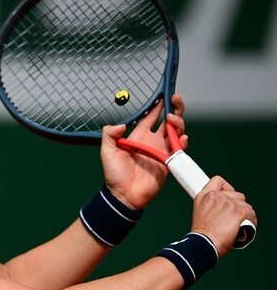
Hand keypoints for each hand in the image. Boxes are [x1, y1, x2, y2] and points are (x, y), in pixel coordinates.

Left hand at [100, 94, 187, 209]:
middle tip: (176, 99)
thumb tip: (120, 125)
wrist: (124, 195)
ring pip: (176, 132)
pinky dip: (182, 142)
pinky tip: (180, 137)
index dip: (158, 106)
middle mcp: (152, 142)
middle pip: (168, 121)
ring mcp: (162, 151)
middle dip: (175, 109)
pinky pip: (179, 150)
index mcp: (139, 137)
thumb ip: (109, 135)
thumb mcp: (107, 152)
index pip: (151, 117)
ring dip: (178, 123)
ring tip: (173, 119)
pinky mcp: (169, 163)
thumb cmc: (114, 175)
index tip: (164, 94)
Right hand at [191, 176, 256, 255]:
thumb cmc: (202, 236)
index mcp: (203, 196)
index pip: (218, 181)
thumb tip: (223, 208)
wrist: (204, 245)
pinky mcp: (237, 211)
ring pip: (245, 204)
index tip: (228, 197)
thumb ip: (211, 206)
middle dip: (237, 205)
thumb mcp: (201, 214)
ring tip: (237, 224)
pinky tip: (245, 226)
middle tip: (231, 217)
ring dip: (244, 214)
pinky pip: (251, 213)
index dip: (226, 188)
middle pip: (236, 194)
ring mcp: (227, 202)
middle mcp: (215, 196)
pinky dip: (250, 221)